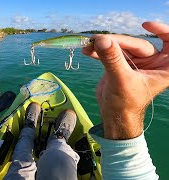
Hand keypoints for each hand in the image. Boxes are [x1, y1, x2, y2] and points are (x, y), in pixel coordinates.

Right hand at [82, 22, 168, 139]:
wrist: (113, 115)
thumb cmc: (125, 103)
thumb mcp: (121, 80)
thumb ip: (113, 59)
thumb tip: (102, 39)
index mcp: (163, 66)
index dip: (161, 30)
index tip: (145, 26)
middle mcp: (152, 62)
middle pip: (136, 44)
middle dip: (116, 42)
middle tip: (97, 41)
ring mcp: (135, 63)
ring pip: (121, 47)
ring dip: (103, 45)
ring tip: (88, 45)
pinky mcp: (120, 64)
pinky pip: (110, 53)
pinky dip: (98, 52)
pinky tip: (87, 51)